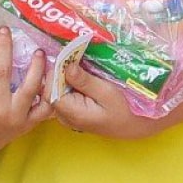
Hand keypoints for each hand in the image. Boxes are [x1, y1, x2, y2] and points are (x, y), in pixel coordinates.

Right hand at [0, 25, 53, 156]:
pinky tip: (52, 76)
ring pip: (29, 88)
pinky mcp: (28, 123)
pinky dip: (49, 93)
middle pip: (4, 72)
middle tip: (8, 30)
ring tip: (38, 50)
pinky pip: (43, 108)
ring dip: (35, 68)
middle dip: (6, 48)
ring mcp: (15, 117)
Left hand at [49, 61, 170, 140]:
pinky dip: (68, 82)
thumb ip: (85, 81)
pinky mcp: (71, 112)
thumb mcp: (107, 92)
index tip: (68, 57)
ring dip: (64, 76)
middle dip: (59, 72)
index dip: (55, 72)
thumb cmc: (124, 110)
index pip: (50, 90)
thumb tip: (67, 66)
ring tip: (76, 63)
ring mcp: (66, 115)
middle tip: (73, 56)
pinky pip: (62, 94)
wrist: (132, 126)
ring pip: (56, 91)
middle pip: (50, 90)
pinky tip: (79, 75)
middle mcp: (64, 116)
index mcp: (71, 112)